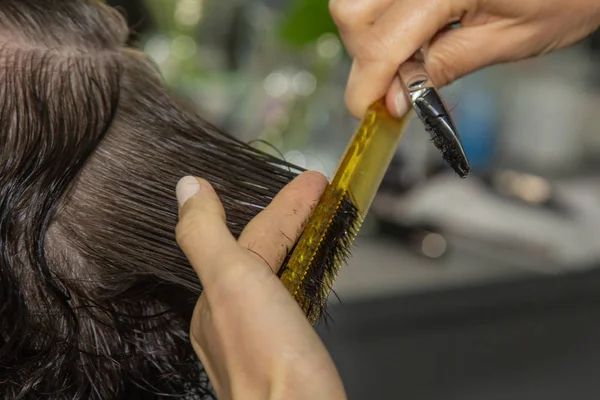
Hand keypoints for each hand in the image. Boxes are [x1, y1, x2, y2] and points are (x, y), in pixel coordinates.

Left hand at [175, 172, 346, 399]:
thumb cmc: (268, 361)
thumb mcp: (231, 281)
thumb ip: (206, 234)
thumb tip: (186, 188)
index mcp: (216, 299)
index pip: (254, 235)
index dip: (286, 204)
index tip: (313, 181)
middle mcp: (233, 320)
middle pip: (264, 252)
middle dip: (294, 217)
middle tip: (321, 191)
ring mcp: (261, 338)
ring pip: (277, 275)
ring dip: (298, 241)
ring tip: (319, 220)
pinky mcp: (289, 356)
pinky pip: (291, 300)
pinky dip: (303, 274)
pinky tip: (309, 276)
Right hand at [330, 0, 599, 118]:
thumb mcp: (509, 40)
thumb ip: (444, 65)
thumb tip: (394, 97)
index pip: (381, 42)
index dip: (366, 84)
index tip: (366, 110)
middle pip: (352, 11)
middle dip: (364, 54)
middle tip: (395, 81)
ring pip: (357, 0)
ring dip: (369, 34)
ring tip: (409, 52)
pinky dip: (384, 17)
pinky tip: (414, 29)